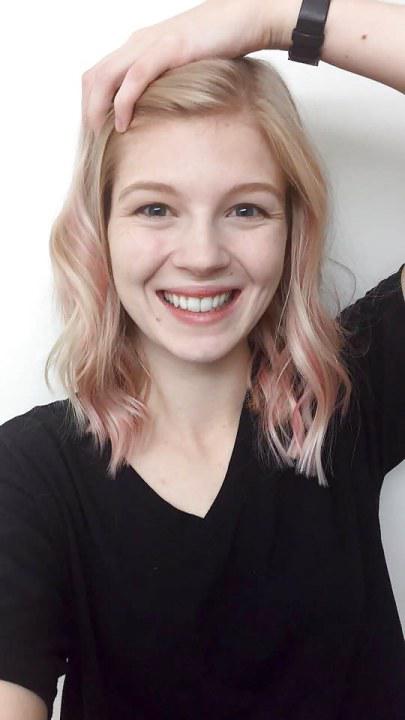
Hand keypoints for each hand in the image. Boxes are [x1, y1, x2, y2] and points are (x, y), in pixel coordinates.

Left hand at [81, 0, 293, 136]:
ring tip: (100, 136)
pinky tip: (123, 125)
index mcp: (137, 48)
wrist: (244, 19)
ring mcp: (150, 45)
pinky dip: (123, 102)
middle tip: (93, 142)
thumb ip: (165, 86)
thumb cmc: (219, 48)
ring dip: (97, 109)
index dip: (90, 105)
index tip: (96, 133)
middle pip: (93, 78)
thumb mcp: (182, 71)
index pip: (98, 76)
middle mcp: (136, 44)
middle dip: (88, 111)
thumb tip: (158, 117)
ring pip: (106, 77)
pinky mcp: (168, 49)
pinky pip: (135, 77)